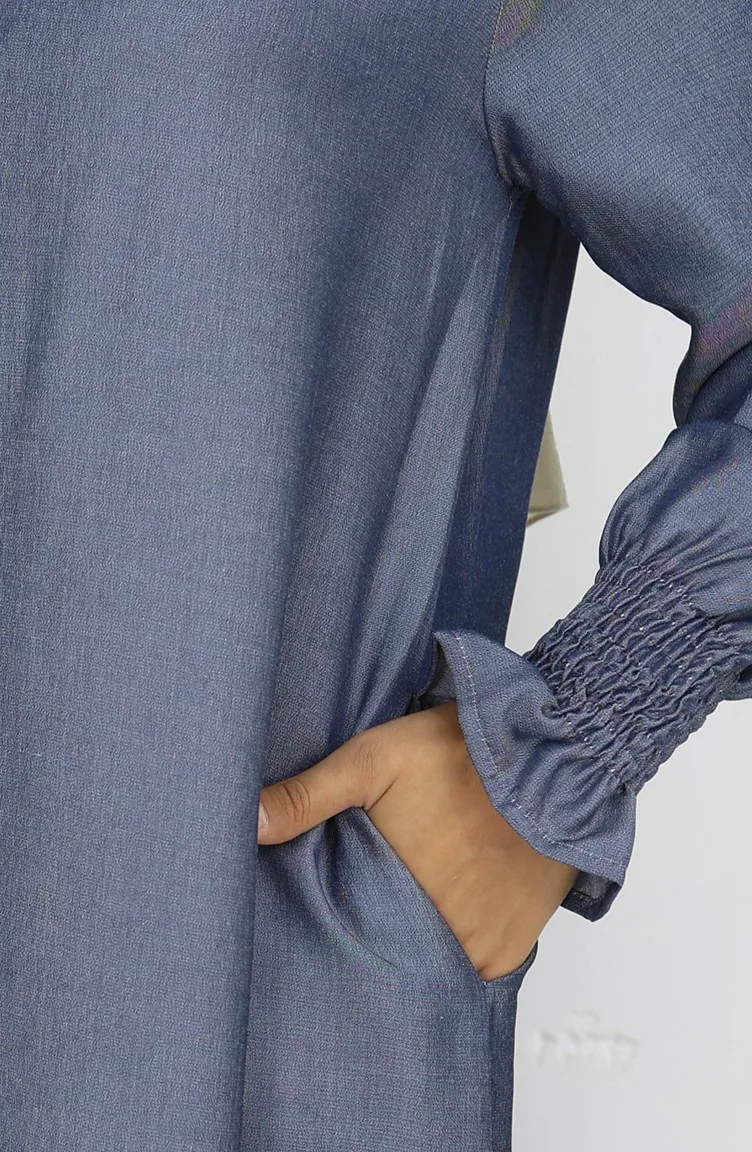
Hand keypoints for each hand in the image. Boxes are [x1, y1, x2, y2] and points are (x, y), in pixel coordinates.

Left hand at [257, 700, 577, 980]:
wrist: (555, 754)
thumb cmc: (460, 752)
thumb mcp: (373, 758)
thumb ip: (308, 795)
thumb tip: (246, 822)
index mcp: (394, 893)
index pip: (344, 940)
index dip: (328, 932)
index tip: (312, 927)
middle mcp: (438, 934)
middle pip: (386, 959)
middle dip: (369, 945)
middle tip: (361, 918)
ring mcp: (478, 949)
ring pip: (427, 970)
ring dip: (411, 952)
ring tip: (401, 918)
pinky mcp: (509, 950)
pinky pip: (468, 971)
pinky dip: (452, 954)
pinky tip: (442, 920)